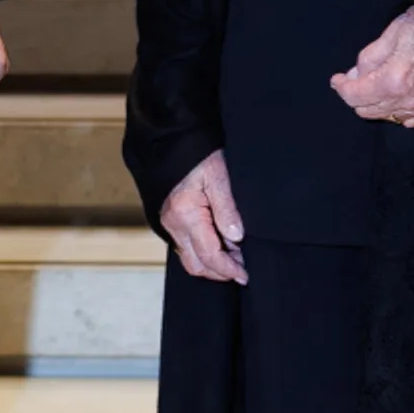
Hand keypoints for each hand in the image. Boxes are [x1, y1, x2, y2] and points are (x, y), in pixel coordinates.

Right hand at [160, 150, 247, 283]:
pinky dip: (201, 253)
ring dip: (210, 264)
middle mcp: (173, 223)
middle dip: (219, 273)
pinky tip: (219, 244)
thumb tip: (236, 238)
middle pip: (195, 264)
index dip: (229, 269)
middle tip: (242, 270)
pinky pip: (184, 246)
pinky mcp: (169, 218)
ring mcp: (168, 222)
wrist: (168, 137)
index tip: (245, 275)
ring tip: (234, 258)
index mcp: (186, 215)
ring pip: (188, 258)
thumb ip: (227, 209)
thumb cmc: (195, 153)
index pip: (209, 255)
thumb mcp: (218, 176)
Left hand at [331, 5, 413, 126]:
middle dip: (356, 95)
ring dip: (375, 103)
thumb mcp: (388, 35)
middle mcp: (408, 100)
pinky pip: (407, 119)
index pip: (354, 97)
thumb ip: (367, 60)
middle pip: (367, 110)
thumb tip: (353, 76)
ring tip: (377, 84)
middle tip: (357, 78)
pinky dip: (396, 110)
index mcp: (392, 80)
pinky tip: (395, 95)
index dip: (341, 87)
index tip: (337, 79)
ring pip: (386, 116)